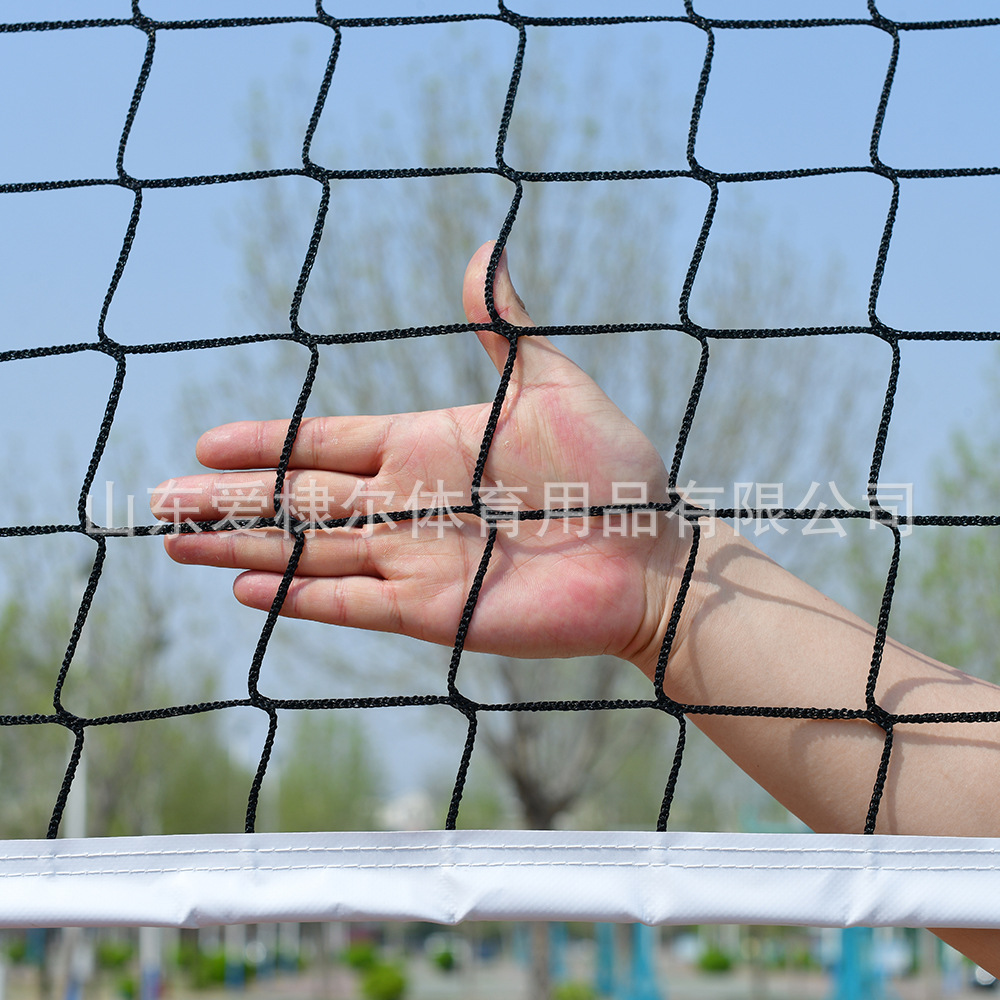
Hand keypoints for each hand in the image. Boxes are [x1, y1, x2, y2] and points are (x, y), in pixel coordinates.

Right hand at [153, 242, 688, 669]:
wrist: (652, 554)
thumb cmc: (615, 470)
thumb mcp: (553, 385)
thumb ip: (506, 331)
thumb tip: (481, 253)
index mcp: (425, 447)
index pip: (325, 444)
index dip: (267, 444)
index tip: (209, 446)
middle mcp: (407, 503)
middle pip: (297, 501)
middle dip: (230, 503)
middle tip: (161, 500)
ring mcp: (414, 559)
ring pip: (309, 552)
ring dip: (244, 550)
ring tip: (180, 544)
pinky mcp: (432, 611)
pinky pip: (351, 603)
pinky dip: (300, 598)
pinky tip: (248, 592)